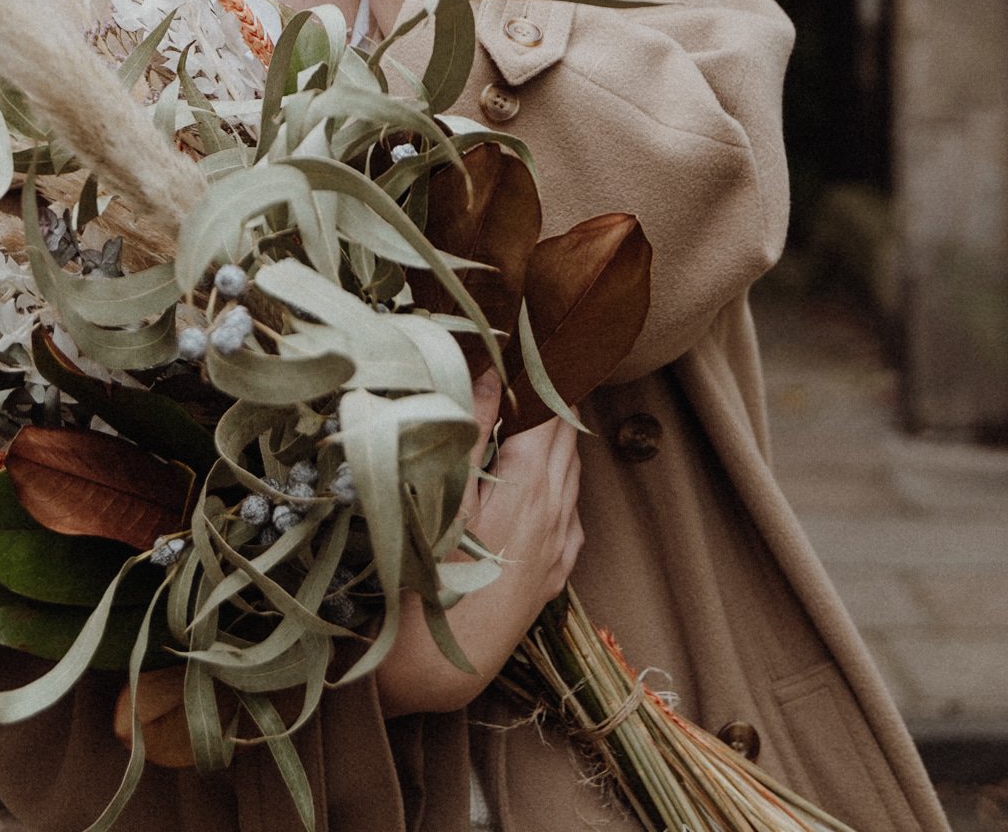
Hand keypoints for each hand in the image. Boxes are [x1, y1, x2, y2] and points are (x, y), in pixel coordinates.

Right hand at [375, 372, 583, 718]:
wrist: (445, 662)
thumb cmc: (435, 572)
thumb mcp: (445, 491)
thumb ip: (474, 427)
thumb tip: (492, 373)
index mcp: (531, 478)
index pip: (554, 407)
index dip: (547, 373)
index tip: (536, 345)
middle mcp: (557, 507)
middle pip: (568, 437)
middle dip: (551, 404)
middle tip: (526, 376)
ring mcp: (560, 544)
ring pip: (572, 476)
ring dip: (555, 445)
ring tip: (528, 424)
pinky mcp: (555, 574)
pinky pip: (570, 517)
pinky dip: (558, 489)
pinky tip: (537, 488)